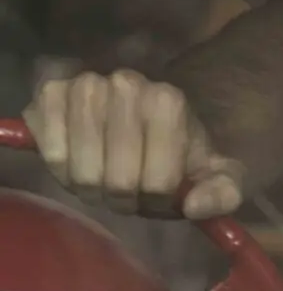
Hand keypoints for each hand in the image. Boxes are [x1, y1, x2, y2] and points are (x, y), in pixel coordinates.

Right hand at [25, 71, 244, 218]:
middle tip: (128, 190)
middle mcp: (126, 84)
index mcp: (168, 101)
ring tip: (102, 178)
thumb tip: (195, 206)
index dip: (157, 199)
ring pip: (82, 171)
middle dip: (124, 198)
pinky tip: (75, 162)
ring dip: (91, 187)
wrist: (140, 122)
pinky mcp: (49, 94)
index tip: (160, 192)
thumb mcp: (218, 175)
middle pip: (118, 180)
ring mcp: (84, 85)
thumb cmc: (178, 155)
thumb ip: (224, 193)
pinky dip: (60, 170)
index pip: (158, 181)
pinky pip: (50, 151)